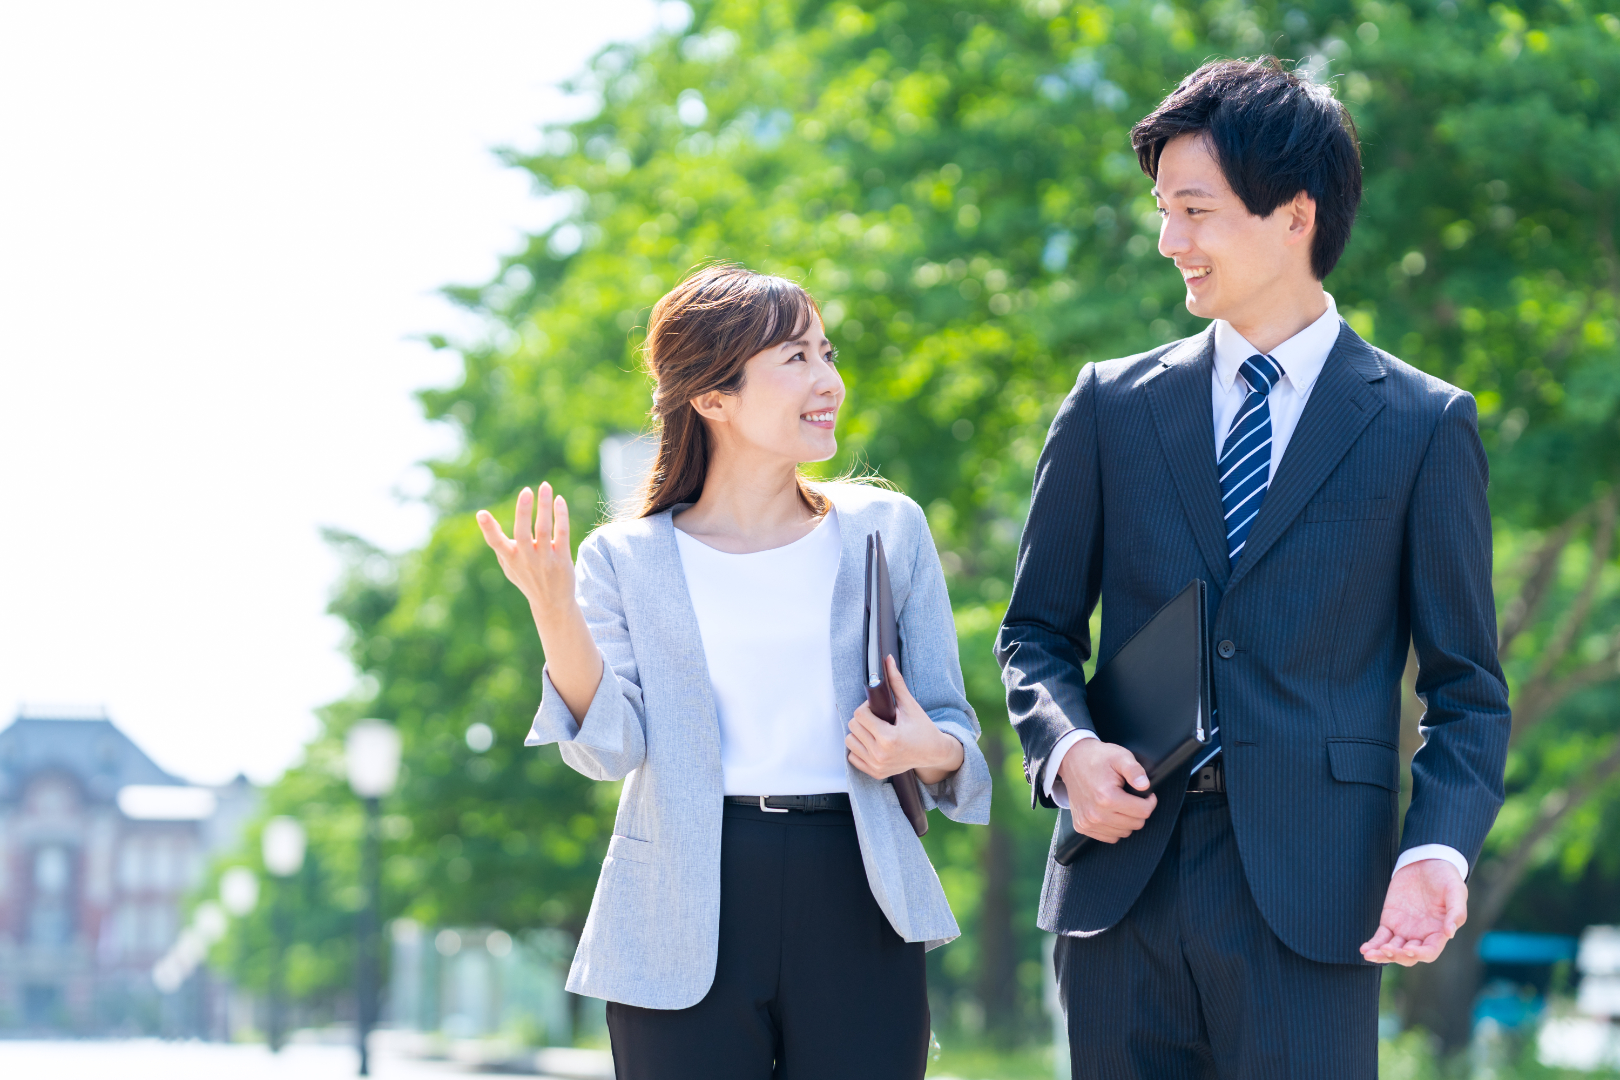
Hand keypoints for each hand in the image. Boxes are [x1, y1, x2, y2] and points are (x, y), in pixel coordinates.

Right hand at [476, 482, 576, 614]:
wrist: (552, 604)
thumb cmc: (527, 580)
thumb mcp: (509, 567)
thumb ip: (500, 546)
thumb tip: (485, 521)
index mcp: (510, 558)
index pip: (496, 542)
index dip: (488, 528)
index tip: (481, 514)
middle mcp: (526, 559)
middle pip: (523, 532)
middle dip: (523, 511)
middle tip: (526, 490)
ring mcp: (545, 559)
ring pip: (544, 529)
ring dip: (545, 506)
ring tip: (545, 486)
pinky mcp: (562, 559)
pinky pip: (561, 533)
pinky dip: (561, 516)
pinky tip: (560, 501)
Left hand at [846, 655, 964, 784]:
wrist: (933, 753)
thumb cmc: (922, 728)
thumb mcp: (910, 705)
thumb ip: (896, 683)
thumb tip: (887, 659)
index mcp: (889, 738)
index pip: (860, 714)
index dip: (867, 707)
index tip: (878, 708)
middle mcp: (881, 754)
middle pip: (853, 727)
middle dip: (863, 719)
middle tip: (877, 719)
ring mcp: (877, 766)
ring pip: (850, 741)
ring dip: (859, 733)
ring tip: (874, 730)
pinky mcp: (875, 773)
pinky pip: (852, 757)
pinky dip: (860, 748)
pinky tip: (873, 743)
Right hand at [1057, 738, 1155, 842]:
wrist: (1072, 760)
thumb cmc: (1098, 758)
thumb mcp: (1120, 756)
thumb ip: (1135, 770)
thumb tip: (1145, 786)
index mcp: (1107, 797)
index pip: (1143, 812)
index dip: (1150, 801)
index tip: (1146, 794)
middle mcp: (1095, 814)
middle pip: (1136, 824)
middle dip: (1139, 811)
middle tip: (1132, 797)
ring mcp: (1087, 822)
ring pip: (1124, 833)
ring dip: (1127, 820)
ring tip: (1121, 804)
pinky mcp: (1082, 826)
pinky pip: (1110, 837)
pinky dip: (1115, 828)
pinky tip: (1111, 813)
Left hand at [1360, 859, 1466, 965]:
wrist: (1427, 862)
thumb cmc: (1446, 878)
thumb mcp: (1456, 891)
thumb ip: (1456, 912)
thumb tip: (1449, 933)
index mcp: (1439, 933)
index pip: (1430, 952)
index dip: (1420, 954)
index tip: (1409, 949)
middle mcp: (1421, 935)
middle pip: (1409, 956)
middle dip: (1398, 956)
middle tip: (1387, 949)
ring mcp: (1404, 930)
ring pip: (1392, 950)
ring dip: (1381, 955)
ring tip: (1369, 954)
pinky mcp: (1390, 920)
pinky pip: (1381, 937)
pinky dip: (1373, 945)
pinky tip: (1364, 949)